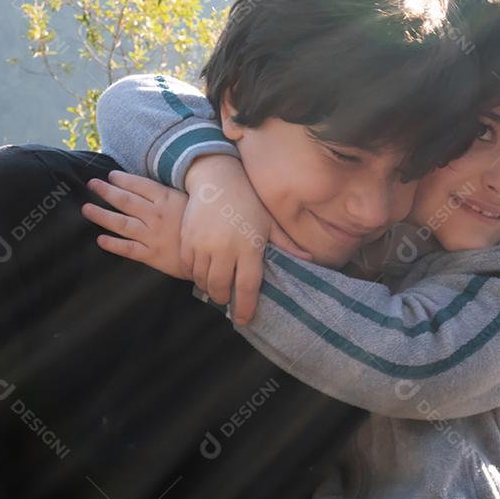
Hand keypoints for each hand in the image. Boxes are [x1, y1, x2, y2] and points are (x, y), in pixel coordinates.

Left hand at [82, 170, 192, 279]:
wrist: (213, 255)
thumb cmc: (203, 226)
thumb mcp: (191, 203)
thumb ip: (171, 196)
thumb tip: (153, 186)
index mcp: (167, 199)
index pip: (139, 185)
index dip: (123, 180)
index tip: (110, 175)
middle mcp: (156, 215)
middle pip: (125, 201)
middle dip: (106, 191)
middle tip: (91, 184)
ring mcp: (152, 235)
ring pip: (121, 223)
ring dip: (102, 215)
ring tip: (87, 209)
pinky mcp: (152, 255)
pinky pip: (128, 248)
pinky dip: (113, 244)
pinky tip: (100, 240)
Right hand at [182, 155, 271, 324]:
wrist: (217, 179)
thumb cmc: (249, 202)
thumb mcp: (270, 223)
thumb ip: (287, 245)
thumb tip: (312, 261)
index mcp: (249, 247)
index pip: (246, 286)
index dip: (244, 307)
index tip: (243, 319)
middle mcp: (225, 248)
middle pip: (220, 287)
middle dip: (223, 298)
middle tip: (226, 300)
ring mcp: (203, 244)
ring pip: (202, 279)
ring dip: (208, 288)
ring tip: (215, 286)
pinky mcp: (187, 239)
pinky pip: (188, 266)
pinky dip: (194, 273)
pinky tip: (202, 271)